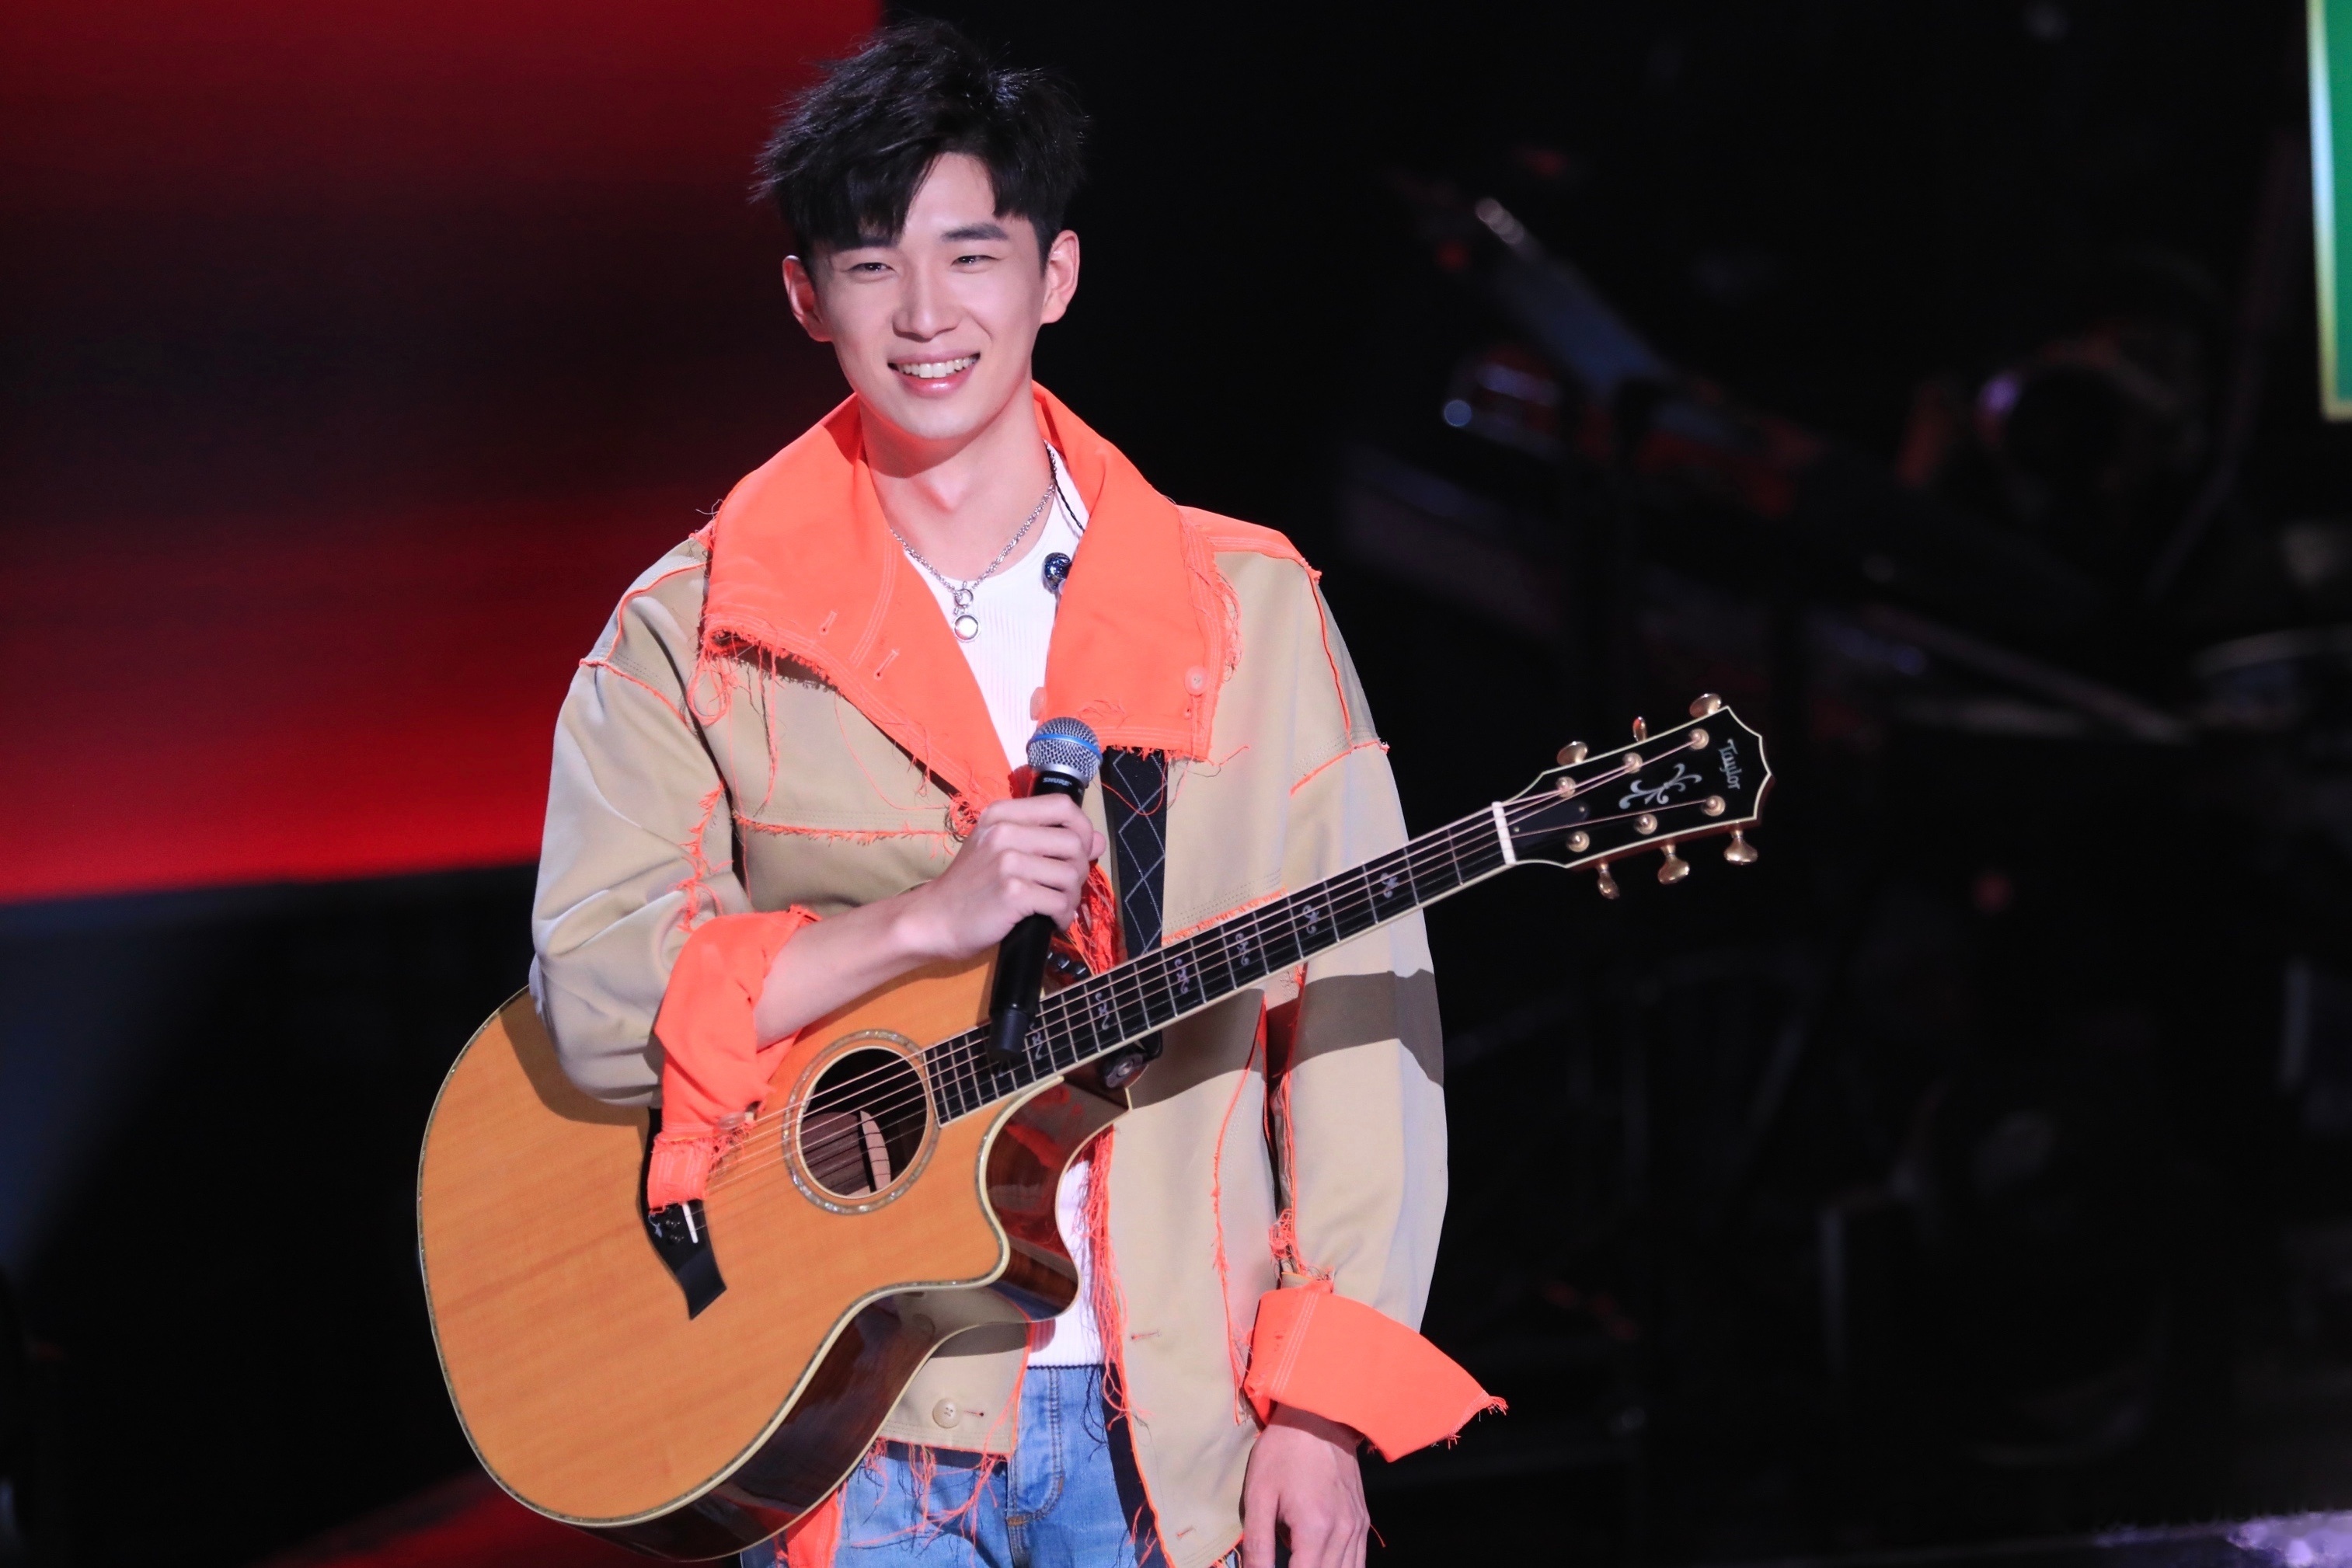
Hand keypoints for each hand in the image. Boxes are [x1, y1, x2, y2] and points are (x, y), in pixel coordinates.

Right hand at [898, 794, 1106, 962]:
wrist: (934, 919)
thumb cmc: (970, 886)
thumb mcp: (1000, 850)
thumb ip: (1045, 839)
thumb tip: (1096, 840)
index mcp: (1002, 814)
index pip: (1063, 806)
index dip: (1082, 828)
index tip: (1079, 850)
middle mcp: (1004, 832)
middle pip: (1074, 842)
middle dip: (1079, 870)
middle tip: (1064, 888)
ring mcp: (1008, 862)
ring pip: (1071, 875)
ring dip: (1071, 897)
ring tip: (1055, 906)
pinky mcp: (1013, 893)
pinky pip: (1060, 902)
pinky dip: (1062, 916)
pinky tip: (1050, 921)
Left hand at [1241, 1406, 1367, 1567]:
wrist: (1319, 1416)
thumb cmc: (1283, 1452)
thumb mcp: (1259, 1495)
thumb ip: (1258, 1544)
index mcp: (1315, 1529)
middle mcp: (1344, 1533)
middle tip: (1284, 1564)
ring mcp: (1358, 1528)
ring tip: (1299, 1562)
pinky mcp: (1363, 1521)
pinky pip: (1358, 1561)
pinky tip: (1321, 1563)